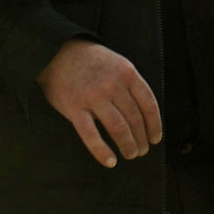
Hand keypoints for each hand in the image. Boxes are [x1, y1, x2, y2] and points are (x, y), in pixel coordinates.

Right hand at [37, 38, 162, 168]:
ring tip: (130, 154)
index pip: (148, 104)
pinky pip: (91, 135)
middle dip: (141, 139)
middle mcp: (112, 84)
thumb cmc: (91, 61)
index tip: (155, 138)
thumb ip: (130, 85)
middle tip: (142, 151)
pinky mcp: (74, 108)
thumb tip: (144, 115)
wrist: (58, 52)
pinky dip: (102, 151)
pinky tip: (110, 161)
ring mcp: (93, 96)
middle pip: (134, 119)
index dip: (154, 125)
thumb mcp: (117, 64)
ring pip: (118, 128)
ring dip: (128, 146)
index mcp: (127, 73)